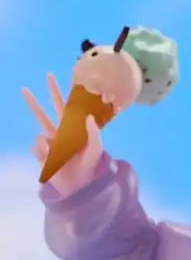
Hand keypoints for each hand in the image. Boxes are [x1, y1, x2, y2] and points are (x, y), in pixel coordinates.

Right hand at [22, 72, 102, 196]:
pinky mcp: (43, 151)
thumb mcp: (96, 150)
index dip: (72, 95)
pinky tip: (52, 158)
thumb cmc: (89, 167)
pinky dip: (45, 150)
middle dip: (51, 91)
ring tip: (25, 89)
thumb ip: (95, 134)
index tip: (74, 80)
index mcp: (76, 130)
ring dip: (34, 104)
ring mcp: (52, 140)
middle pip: (55, 107)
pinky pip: (40, 144)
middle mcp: (63, 131)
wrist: (78, 185)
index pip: (74, 110)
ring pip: (40, 119)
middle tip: (48, 74)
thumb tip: (88, 116)